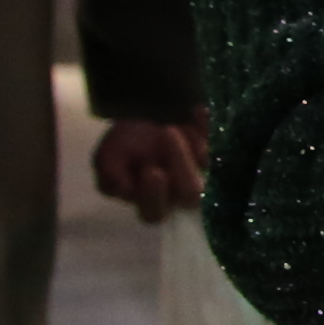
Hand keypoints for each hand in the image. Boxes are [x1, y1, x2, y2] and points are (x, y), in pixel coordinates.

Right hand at [93, 115, 210, 219]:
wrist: (139, 119)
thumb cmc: (122, 147)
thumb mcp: (107, 160)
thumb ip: (112, 176)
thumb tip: (127, 190)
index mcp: (149, 202)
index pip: (154, 213)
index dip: (154, 196)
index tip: (151, 171)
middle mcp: (178, 193)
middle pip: (189, 194)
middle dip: (181, 163)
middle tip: (168, 134)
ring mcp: (199, 173)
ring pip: (204, 167)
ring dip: (193, 145)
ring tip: (177, 125)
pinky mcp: (211, 152)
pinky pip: (216, 142)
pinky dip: (205, 126)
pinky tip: (198, 112)